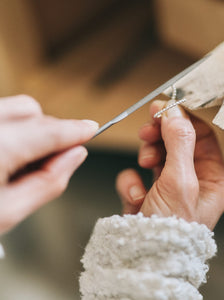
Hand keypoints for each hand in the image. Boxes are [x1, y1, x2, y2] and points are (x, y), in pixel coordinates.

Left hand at [0, 95, 97, 233]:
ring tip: (21, 160)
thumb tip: (75, 155)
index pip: (49, 131)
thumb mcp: (9, 213)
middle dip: (50, 130)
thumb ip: (51, 181)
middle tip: (52, 158)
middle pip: (31, 110)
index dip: (76, 130)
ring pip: (12, 108)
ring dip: (30, 128)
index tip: (92, 130)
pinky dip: (11, 129)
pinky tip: (5, 155)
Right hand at [117, 100, 223, 228]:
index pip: (203, 136)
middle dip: (161, 134)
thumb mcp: (180, 182)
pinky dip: (132, 181)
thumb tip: (174, 112)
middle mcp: (192, 180)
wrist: (143, 260)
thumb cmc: (171, 230)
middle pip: (178, 142)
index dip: (184, 119)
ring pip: (157, 154)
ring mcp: (168, 186)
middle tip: (147, 129)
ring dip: (146, 154)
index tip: (165, 107)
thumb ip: (179, 143)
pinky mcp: (147, 193)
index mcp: (212, 178)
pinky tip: (136, 197)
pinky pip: (137, 174)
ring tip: (143, 163)